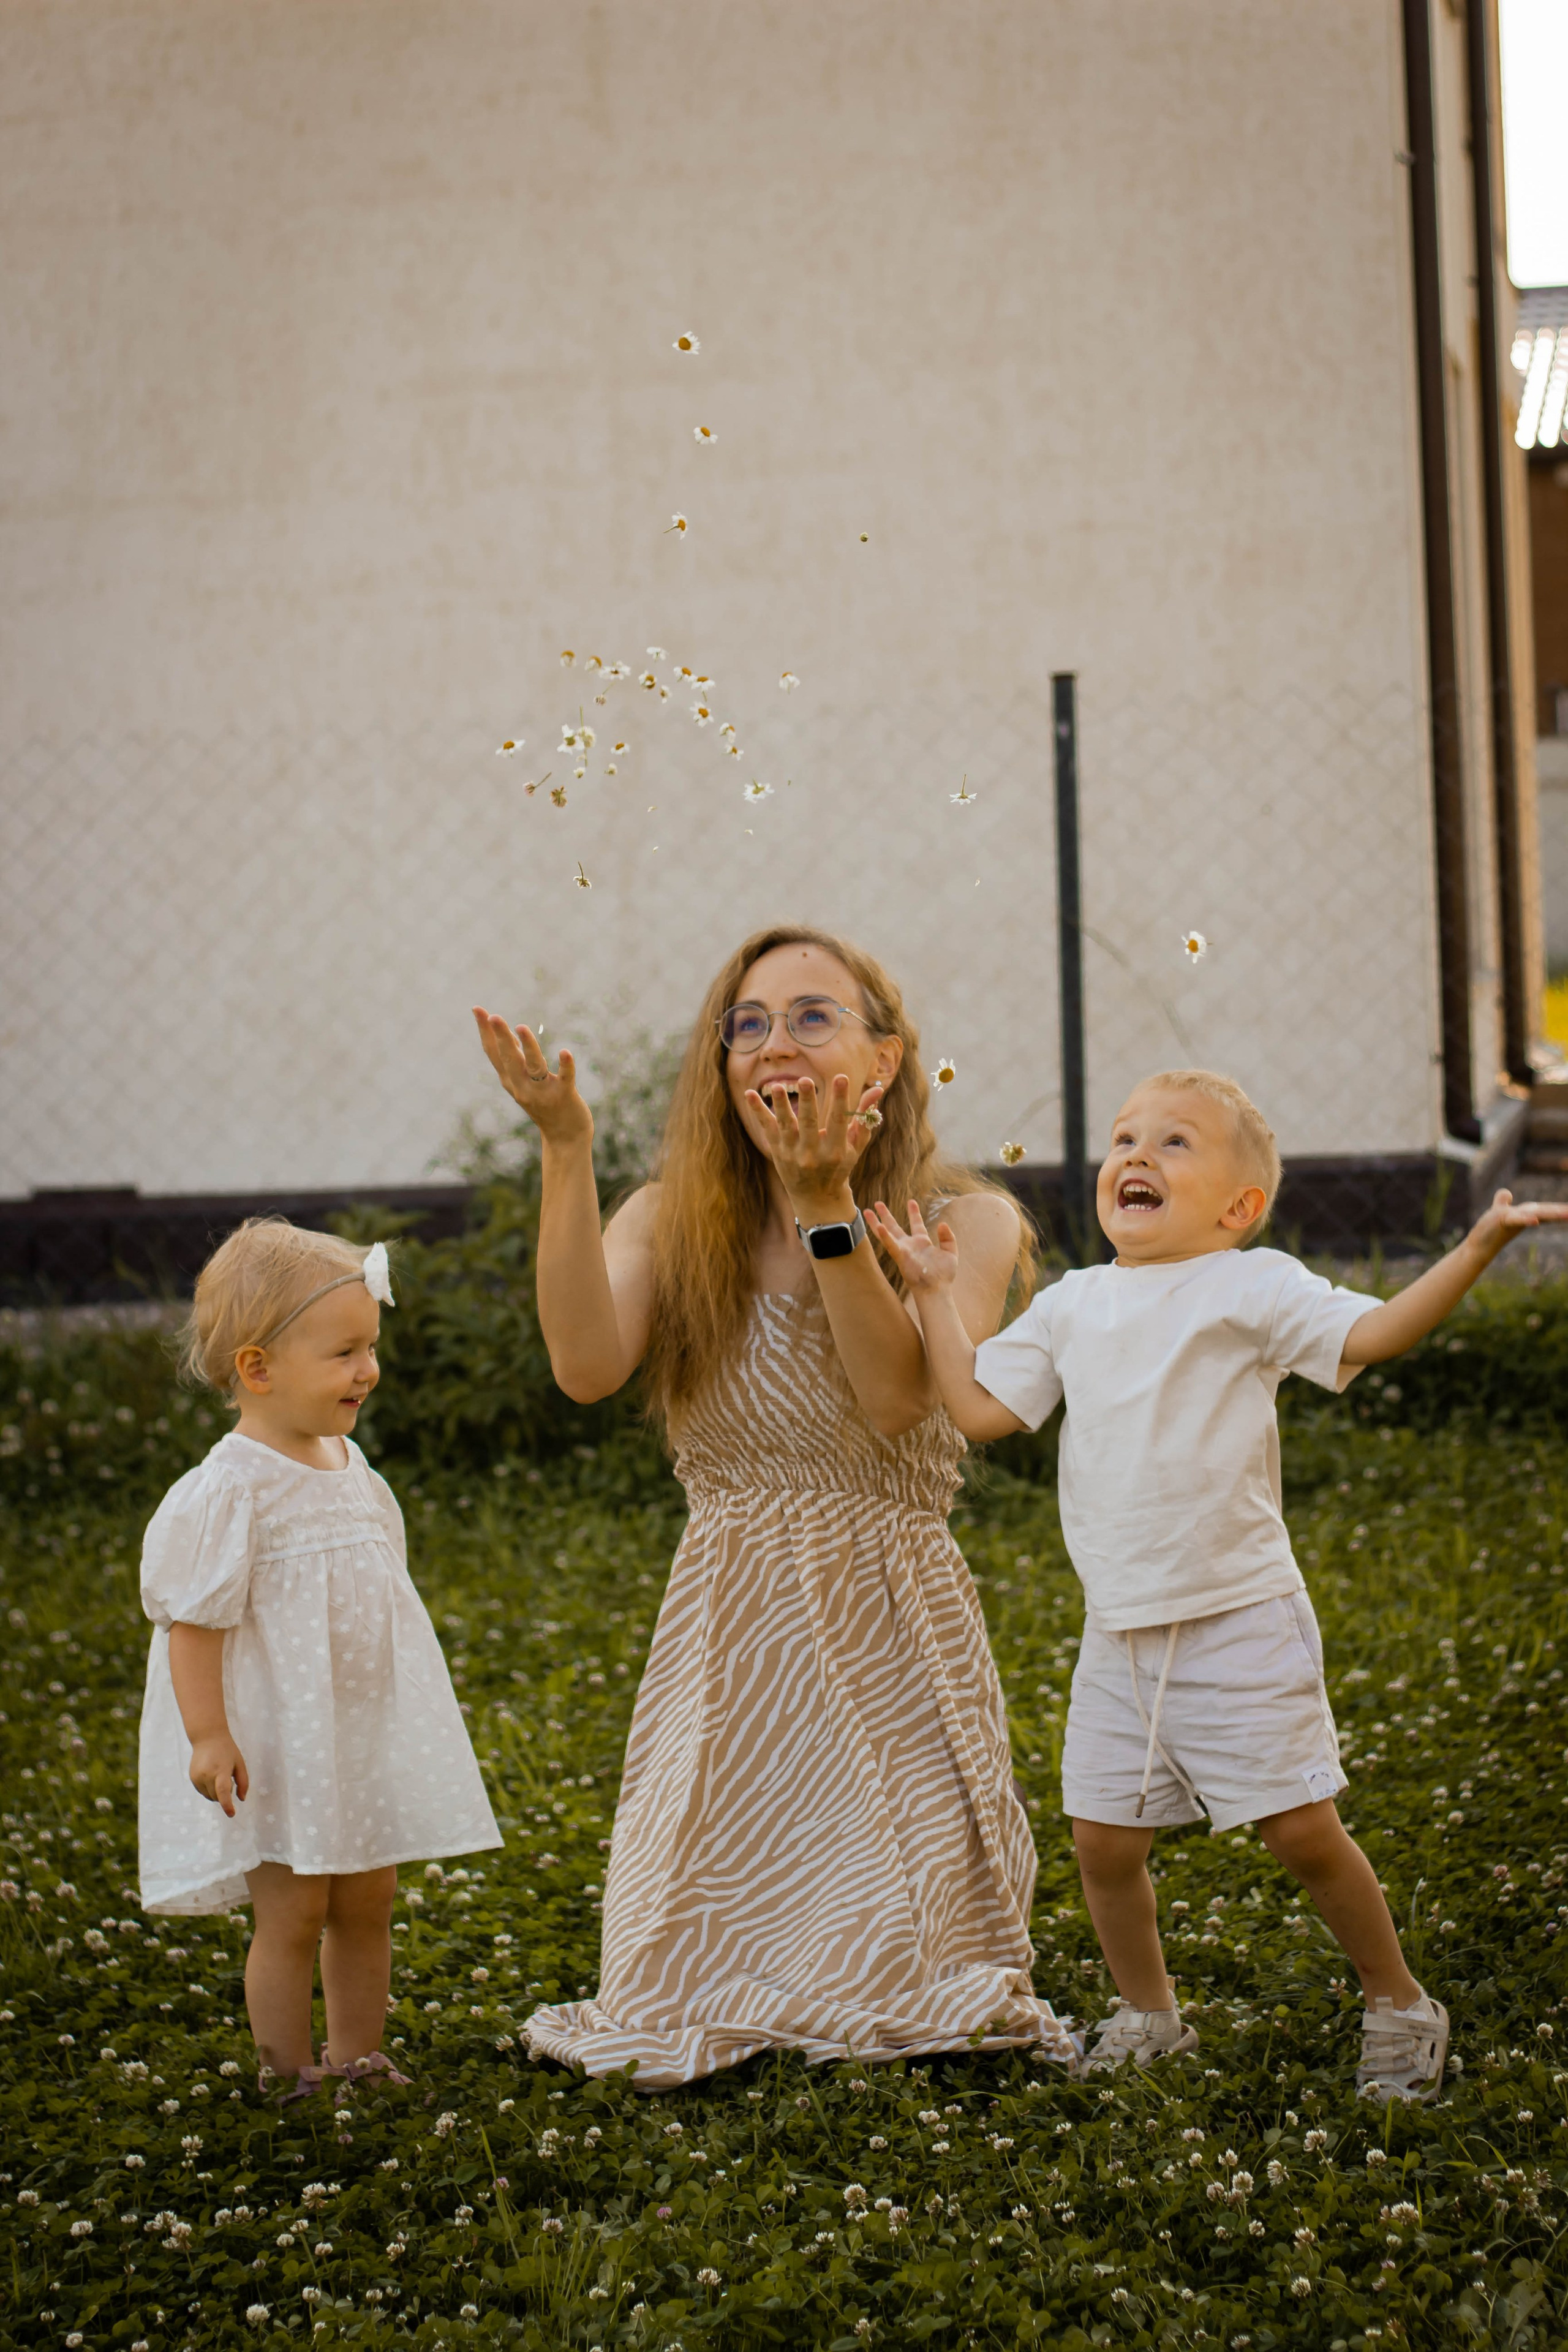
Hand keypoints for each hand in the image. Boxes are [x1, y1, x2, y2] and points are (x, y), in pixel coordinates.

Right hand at [188, 1734, 248, 1817]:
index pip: (223, 1791)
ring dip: (217, 1793)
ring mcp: (197, 1777)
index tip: (232, 1814)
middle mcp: (207, 1775)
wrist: (207, 1738)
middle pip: (217, 1797)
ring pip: (209, 1796)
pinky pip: (203, 1792)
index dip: (227, 1805)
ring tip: (219, 1776)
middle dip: (225, 1795)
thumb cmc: (227, 1750)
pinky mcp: (192, 1778)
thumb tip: (241, 1799)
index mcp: (221, 1770)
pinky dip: (209, 1789)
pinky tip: (212, 1776)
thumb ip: (243, 1782)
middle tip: (229, 1780)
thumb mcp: (240, 1763)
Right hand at [472, 1007, 592, 1146]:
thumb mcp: (524, 1083)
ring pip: (533, 1066)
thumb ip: (516, 1061)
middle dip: (501, 1037)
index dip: (485, 1032)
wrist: (565, 1138)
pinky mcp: (564, 1096)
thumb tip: (506, 1034)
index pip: (494, 1053)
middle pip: (509, 1059)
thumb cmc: (545, 1105)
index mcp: (511, 1082)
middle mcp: (522, 1087)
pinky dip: (565, 1066)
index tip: (477, 1009)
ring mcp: (543, 1092)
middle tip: (493, 1015)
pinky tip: (565, 1052)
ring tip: (521, 1027)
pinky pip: (565, 1078)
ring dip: (527, 1047)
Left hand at [744, 1072, 883, 1218]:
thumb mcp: (856, 1145)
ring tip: (778, 1086)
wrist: (817, 1198)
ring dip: (781, 1105)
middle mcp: (813, 1154)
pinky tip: (749, 1094)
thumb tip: (877, 1090)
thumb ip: (865, 1117)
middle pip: (809, 1124)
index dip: (841, 1100)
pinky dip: (758, 1111)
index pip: (838, 1122)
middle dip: (808, 1102)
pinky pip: (767, 1128)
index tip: (841, 1077)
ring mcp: (792, 1153)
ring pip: (786, 1126)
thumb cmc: (841, 1166)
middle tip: (805, 1080)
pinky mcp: (777, 1151)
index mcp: (836, 1151)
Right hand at [865, 1198, 959, 1295]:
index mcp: (922, 1243)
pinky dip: (885, 1236)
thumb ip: (948, 1238)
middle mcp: (909, 1245)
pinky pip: (891, 1245)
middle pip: (895, 1227)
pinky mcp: (900, 1257)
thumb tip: (942, 1223)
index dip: (914, 1213)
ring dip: (876, 1223)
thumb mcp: (950, 1253)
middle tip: (878, 1203)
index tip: (911, 1201)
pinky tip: (879, 1226)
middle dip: (886, 1215)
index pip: (916, 1224)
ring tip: (867, 1211)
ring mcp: (903, 1250)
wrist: (937, 1288)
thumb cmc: (943, 1275)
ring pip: (887, 1234)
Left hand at [1468, 1187, 1567, 1260]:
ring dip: (1552, 1214)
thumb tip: (1507, 1193)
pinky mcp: (1504, 1221)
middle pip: (1545, 1211)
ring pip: (1536, 1214)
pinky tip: (1535, 1221)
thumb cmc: (1489, 1230)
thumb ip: (1503, 1201)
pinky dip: (1526, 1219)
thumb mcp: (1498, 1210)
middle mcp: (1523, 1216)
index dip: (1560, 1208)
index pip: (1545, 1209)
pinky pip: (1517, 1219)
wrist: (1477, 1245)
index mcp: (1525, 1212)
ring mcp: (1515, 1219)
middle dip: (1562, 1211)